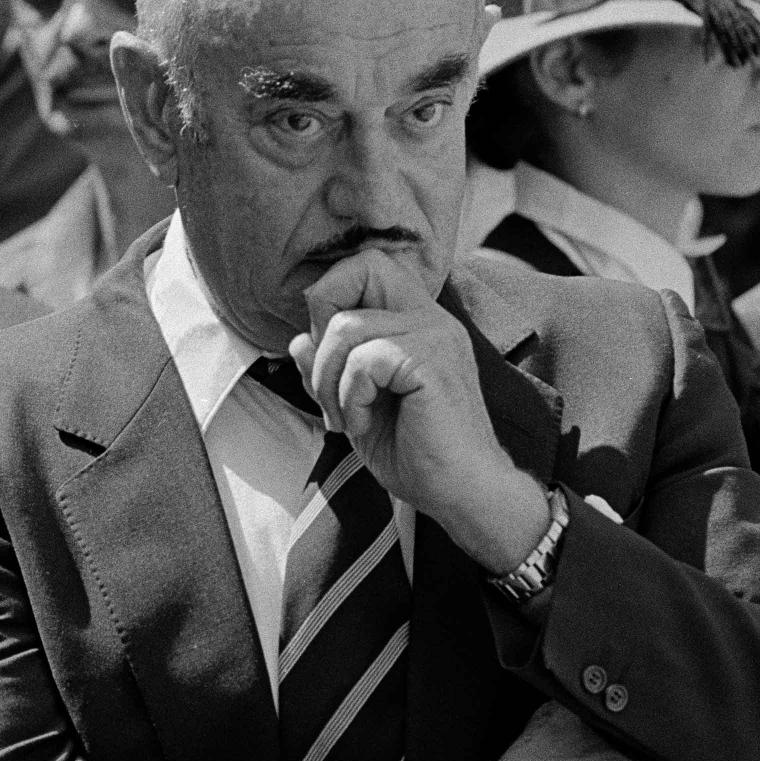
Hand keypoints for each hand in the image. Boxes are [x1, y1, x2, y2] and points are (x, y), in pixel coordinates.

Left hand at [289, 249, 547, 571]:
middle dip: (325, 318)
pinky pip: (365, 360)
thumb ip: (330, 370)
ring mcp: (436, 336)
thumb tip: (298, 339)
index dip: (331, 300)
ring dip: (327, 379)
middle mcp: (430, 318)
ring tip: (346, 417)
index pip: (366, 266)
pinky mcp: (433, 362)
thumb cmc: (417, 455)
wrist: (462, 494)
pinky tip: (363, 424)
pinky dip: (350, 397)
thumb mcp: (356, 407)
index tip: (329, 362)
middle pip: (362, 266)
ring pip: (348, 326)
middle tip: (327, 378)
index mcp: (417, 321)